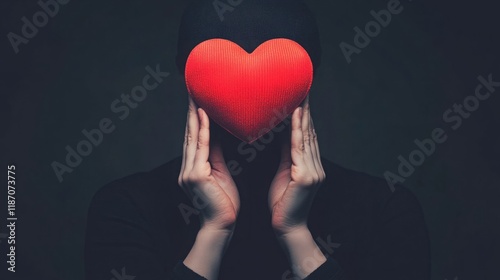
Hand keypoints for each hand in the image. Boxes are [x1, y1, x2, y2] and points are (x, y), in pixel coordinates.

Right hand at [178, 97, 239, 231]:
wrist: (222, 226)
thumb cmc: (224, 202)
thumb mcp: (220, 173)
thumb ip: (216, 154)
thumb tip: (217, 135)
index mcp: (193, 167)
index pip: (193, 138)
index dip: (193, 118)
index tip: (196, 100)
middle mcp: (187, 167)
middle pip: (189, 134)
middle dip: (190, 112)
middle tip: (193, 90)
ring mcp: (189, 171)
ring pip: (192, 137)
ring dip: (194, 115)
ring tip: (196, 96)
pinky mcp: (196, 176)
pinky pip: (200, 148)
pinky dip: (202, 130)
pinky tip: (203, 116)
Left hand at [269, 99, 324, 235]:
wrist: (286, 227)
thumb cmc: (282, 203)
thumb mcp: (284, 173)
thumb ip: (287, 154)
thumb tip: (283, 133)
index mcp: (311, 165)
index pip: (308, 136)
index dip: (305, 116)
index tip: (301, 97)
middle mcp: (316, 166)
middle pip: (310, 133)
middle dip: (307, 110)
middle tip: (303, 88)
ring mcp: (313, 171)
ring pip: (307, 137)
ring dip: (303, 115)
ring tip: (300, 95)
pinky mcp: (305, 177)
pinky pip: (300, 149)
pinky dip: (297, 130)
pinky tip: (295, 115)